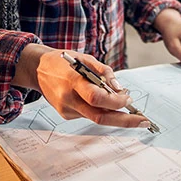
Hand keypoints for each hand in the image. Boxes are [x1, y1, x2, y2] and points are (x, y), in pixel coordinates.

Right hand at [15, 45, 149, 127]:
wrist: (37, 69)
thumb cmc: (63, 61)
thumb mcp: (85, 58)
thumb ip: (104, 72)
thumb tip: (120, 88)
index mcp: (72, 81)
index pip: (97, 98)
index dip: (116, 101)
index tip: (129, 98)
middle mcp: (68, 98)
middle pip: (100, 117)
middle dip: (125, 121)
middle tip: (143, 122)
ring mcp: (66, 109)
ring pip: (96, 117)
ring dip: (115, 114)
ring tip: (127, 105)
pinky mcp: (65, 115)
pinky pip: (88, 114)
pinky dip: (101, 110)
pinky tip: (106, 102)